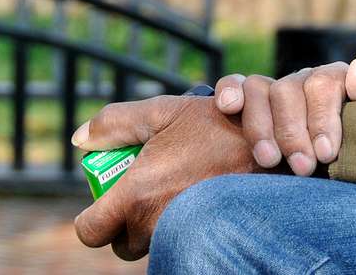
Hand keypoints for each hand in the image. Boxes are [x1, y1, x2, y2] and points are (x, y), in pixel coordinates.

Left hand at [71, 94, 254, 260]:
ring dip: (152, 222)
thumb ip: (116, 122)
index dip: (91, 217)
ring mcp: (179, 237)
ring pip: (150, 242)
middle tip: (142, 189)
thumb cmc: (217, 128)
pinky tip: (194, 195)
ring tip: (174, 185)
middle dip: (124, 222)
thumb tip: (80, 139)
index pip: (90, 232)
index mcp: (134, 195)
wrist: (274, 151)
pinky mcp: (203, 240)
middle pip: (121, 243)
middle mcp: (153, 225)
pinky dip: (178, 224)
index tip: (102, 199)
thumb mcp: (165, 111)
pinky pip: (176, 239)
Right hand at [214, 55, 355, 175]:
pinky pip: (234, 83)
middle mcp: (306, 79)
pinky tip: (229, 108)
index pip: (328, 83)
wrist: (340, 156)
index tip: (327, 152)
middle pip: (292, 90)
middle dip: (295, 132)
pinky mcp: (250, 97)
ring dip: (262, 126)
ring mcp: (277, 86)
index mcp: (339, 80)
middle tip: (302, 168)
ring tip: (268, 160)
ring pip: (261, 89)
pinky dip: (230, 91)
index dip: (325, 117)